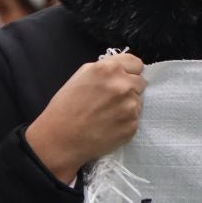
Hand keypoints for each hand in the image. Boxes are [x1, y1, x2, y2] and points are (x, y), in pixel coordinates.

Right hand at [26, 52, 146, 183]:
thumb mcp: (81, 76)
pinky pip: (135, 119)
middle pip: (140, 83)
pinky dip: (125, 121)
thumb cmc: (66, 106)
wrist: (61, 139)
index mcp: (109, 69)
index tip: (122, 78)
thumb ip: (106, 69)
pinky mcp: (133, 126)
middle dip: (129, 88)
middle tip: (111, 98)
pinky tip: (109, 125)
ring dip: (128, 105)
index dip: (129, 71)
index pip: (136, 63)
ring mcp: (130, 107)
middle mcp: (123, 86)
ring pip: (138, 102)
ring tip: (108, 113)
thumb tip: (122, 71)